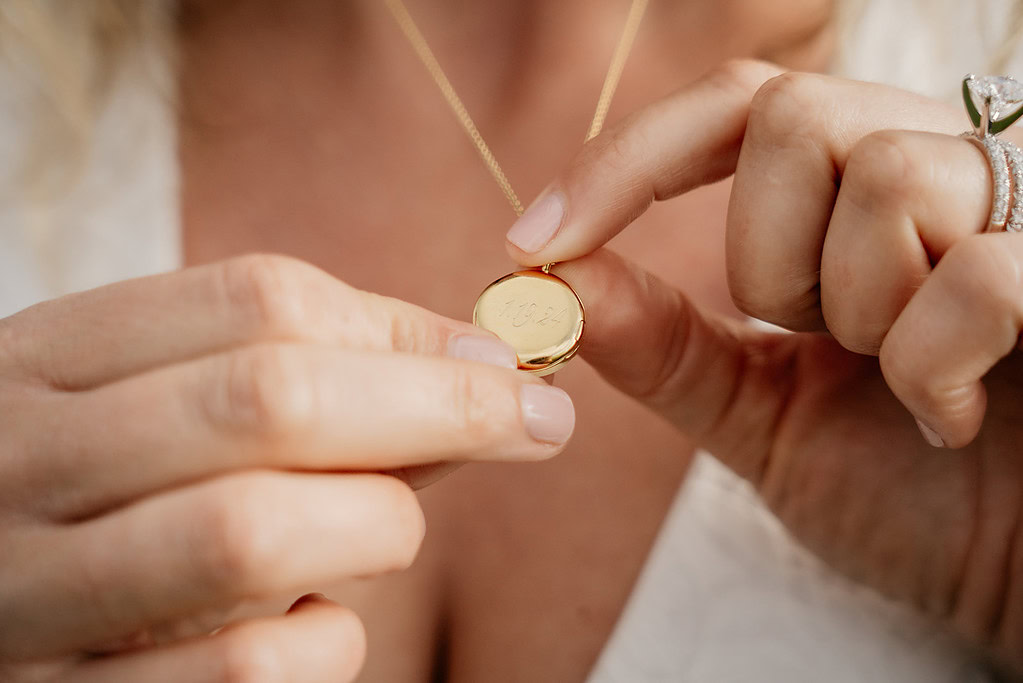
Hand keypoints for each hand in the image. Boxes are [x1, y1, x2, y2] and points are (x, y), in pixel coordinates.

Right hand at [0, 254, 573, 681]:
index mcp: (48, 361)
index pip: (255, 300)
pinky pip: (246, 668)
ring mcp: (30, 595)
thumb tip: (479, 372)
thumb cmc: (98, 496)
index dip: (407, 329)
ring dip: (378, 521)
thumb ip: (307, 380)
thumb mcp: (156, 408)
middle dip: (435, 406)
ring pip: (254, 530)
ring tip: (395, 525)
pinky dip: (325, 641)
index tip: (503, 364)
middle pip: (271, 398)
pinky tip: (319, 621)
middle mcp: (23, 464)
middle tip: (538, 423)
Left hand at [505, 61, 1022, 670]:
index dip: (627, 161)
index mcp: (858, 189)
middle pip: (795, 115)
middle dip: (767, 256)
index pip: (733, 107)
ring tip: (896, 381)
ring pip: (888, 181)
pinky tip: (947, 416)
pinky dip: (930, 369)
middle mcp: (941, 166)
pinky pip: (976, 276)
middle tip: (812, 339)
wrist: (1010, 575)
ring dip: (858, 315)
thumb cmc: (901, 490)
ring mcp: (1019, 209)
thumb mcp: (759, 416)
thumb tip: (559, 280)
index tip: (538, 240)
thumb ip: (666, 346)